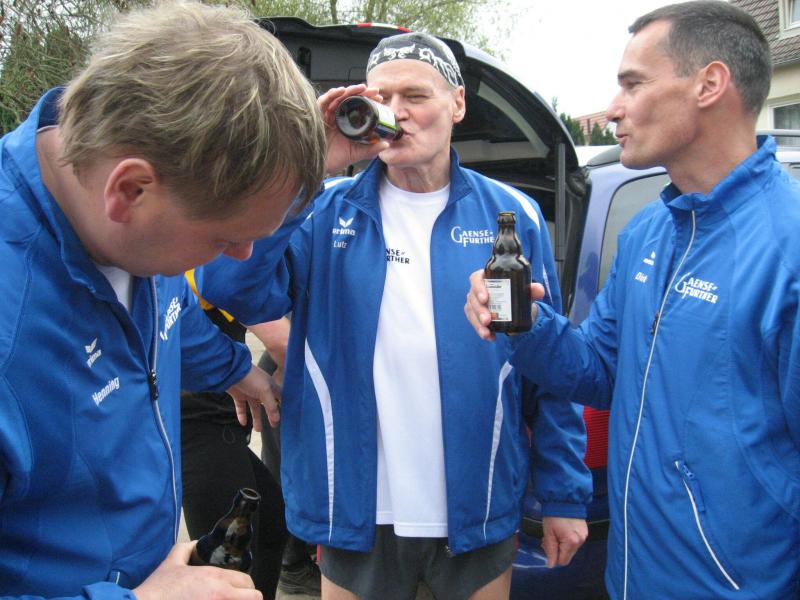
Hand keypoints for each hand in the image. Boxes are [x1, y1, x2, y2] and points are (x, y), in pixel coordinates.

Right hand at [132, 541, 260, 599]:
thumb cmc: (157, 592)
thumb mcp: (171, 565)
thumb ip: (185, 550)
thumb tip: (195, 544)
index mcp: (216, 579)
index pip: (248, 581)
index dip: (245, 587)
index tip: (239, 591)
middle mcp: (222, 596)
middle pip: (254, 597)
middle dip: (247, 598)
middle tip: (236, 599)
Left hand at [227, 365, 281, 430]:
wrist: (231, 371)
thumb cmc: (251, 378)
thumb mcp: (265, 391)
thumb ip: (271, 406)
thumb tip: (277, 419)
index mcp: (270, 386)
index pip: (280, 397)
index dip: (284, 405)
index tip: (287, 416)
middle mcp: (261, 390)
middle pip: (267, 405)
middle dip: (270, 415)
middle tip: (273, 426)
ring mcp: (249, 392)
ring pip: (254, 408)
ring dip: (256, 418)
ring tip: (258, 430)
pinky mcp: (239, 395)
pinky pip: (241, 407)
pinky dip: (242, 415)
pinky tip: (243, 423)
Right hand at [319, 84, 389, 174]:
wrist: (318, 168)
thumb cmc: (334, 160)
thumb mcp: (356, 154)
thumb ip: (370, 149)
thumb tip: (386, 144)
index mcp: (346, 122)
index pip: (357, 106)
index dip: (368, 100)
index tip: (379, 99)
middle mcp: (336, 116)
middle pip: (348, 99)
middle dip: (361, 92)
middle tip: (374, 91)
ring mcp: (326, 115)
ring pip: (337, 97)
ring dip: (349, 91)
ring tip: (362, 88)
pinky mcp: (316, 116)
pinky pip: (323, 102)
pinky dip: (331, 95)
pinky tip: (340, 91)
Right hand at [464, 270, 544, 340]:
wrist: (518, 308)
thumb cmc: (518, 294)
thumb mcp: (526, 291)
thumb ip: (533, 289)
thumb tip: (539, 290)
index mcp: (486, 278)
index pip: (476, 279)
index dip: (478, 288)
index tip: (485, 298)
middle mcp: (477, 289)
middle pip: (472, 298)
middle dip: (479, 310)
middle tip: (488, 320)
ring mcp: (475, 302)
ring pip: (471, 311)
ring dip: (477, 323)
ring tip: (487, 333)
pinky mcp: (475, 315)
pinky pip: (474, 322)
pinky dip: (481, 330)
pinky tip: (490, 337)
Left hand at [540, 516, 587, 567]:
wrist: (563, 499)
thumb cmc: (553, 515)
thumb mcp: (548, 533)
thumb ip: (550, 550)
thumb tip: (551, 565)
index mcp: (571, 542)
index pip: (563, 561)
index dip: (553, 556)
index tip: (546, 546)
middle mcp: (580, 541)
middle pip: (567, 555)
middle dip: (557, 550)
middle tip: (549, 539)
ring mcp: (584, 536)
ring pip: (571, 549)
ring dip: (562, 545)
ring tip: (555, 533)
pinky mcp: (585, 531)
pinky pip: (575, 541)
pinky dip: (568, 539)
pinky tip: (562, 530)